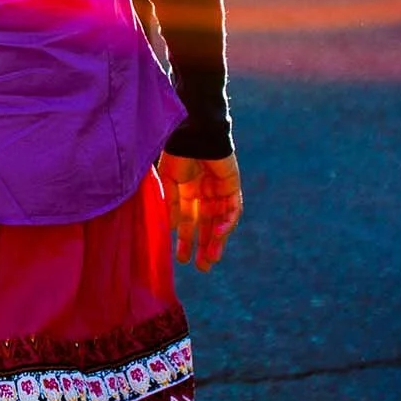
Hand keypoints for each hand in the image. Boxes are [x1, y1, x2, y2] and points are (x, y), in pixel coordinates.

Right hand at [160, 152, 242, 270]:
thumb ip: (170, 205)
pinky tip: (219, 236)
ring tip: (210, 259)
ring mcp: (219, 190)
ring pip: (220, 222)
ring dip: (216, 241)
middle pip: (206, 226)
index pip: (187, 221)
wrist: (194, 133)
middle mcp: (204, 193)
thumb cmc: (177, 153)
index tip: (181, 260)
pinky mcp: (232, 186)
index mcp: (186, 191)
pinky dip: (227, 224)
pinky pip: (232, 210)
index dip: (184, 240)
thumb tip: (169, 230)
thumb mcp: (168, 182)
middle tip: (201, 268)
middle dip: (203, 246)